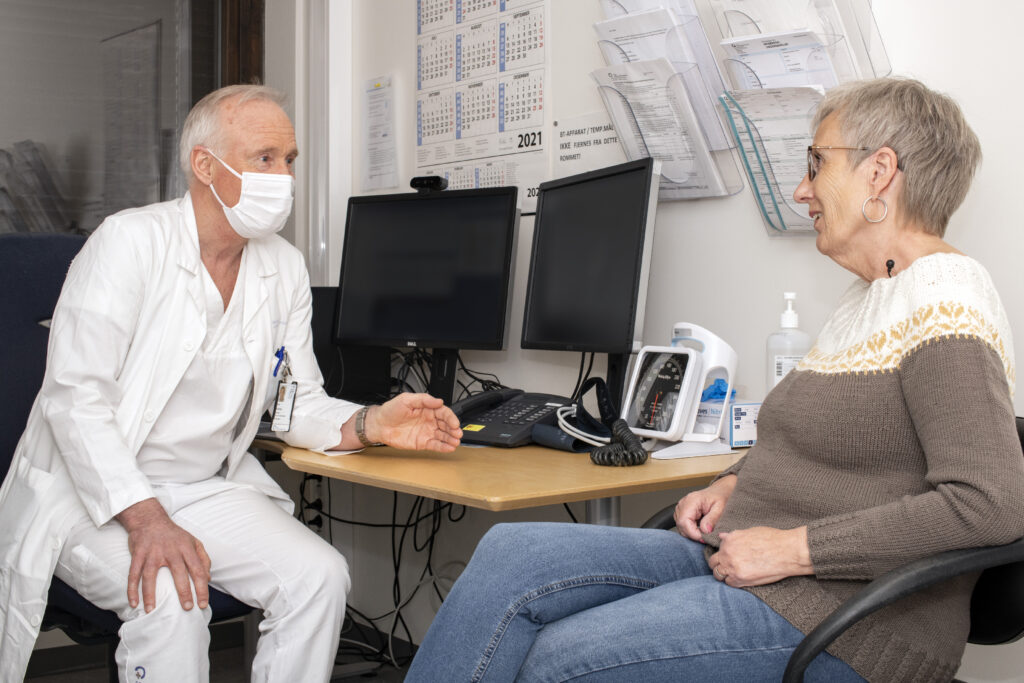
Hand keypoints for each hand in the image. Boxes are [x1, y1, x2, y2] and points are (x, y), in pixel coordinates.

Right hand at [116, 498, 210, 612]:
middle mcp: (171, 550)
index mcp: (187, 548)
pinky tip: (134, 602)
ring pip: (151, 575)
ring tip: (152, 610)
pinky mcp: (138, 554)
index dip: (202, 588)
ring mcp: (153, 552)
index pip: (198, 570)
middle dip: (184, 592)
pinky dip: (132, 589)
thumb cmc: (175, 535)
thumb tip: (208, 579)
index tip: (203, 604)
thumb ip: (203, 559)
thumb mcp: (194, 542)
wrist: (150, 519)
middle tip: (186, 608)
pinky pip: (133, 573)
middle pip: (179, 573)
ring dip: (150, 594)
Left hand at [367, 393, 461, 451]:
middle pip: (446, 425)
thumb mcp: (406, 399)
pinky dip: (443, 447)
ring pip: (442, 436)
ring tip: (456, 442)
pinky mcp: (422, 443)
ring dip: (451, 439)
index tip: (454, 423)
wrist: (379, 425)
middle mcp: (429, 421)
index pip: (443, 413)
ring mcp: (426, 432)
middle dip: (453, 429)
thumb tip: (438, 401)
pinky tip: (449, 448)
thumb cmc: (390, 411)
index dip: (450, 418)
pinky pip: (435, 445)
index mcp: (427, 409)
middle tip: (458, 433)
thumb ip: (423, 400)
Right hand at [674, 474, 736, 540]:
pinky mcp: (681, 511)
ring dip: (692, 533)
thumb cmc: (721, 496)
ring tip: (704, 531)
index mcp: (691, 500)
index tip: (704, 538)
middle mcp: (683, 503)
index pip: (684, 521)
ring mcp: (680, 507)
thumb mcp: (720, 507)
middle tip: (706, 537)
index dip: (692, 533)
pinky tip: (700, 528)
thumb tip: (705, 531)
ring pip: (680, 526)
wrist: (720, 491)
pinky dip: (690, 530)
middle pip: (680, 525)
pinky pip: (682, 525)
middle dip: (693, 534)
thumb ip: (712, 519)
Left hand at [707, 526, 812, 587]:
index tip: (727, 557)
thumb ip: (733, 536)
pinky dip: (732, 582)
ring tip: (733, 574)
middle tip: (727, 567)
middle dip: (718, 564)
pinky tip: (740, 578)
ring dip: (723, 574)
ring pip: (717, 574)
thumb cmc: (773, 539)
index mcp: (729, 540)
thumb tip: (721, 536)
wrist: (787, 552)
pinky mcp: (740, 579)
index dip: (722, 554)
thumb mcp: (750, 532)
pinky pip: (729, 583)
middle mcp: (727, 553)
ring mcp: (732, 567)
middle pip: (713, 562)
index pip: (717, 549)